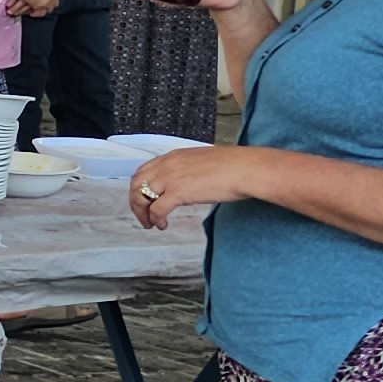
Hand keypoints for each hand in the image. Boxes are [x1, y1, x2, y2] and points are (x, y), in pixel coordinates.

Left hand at [129, 143, 253, 229]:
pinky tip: (163, 225)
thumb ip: (187, 169)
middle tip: (142, 215)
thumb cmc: (233, 166)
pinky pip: (156, 209)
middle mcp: (167, 165)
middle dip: (135, 202)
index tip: (143, 199)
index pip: (144, 171)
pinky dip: (155, 219)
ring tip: (150, 224)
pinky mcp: (178, 192)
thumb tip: (186, 183)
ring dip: (142, 213)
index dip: (139, 187)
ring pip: (141, 197)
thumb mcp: (201, 162)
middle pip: (136, 184)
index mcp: (173, 156)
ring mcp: (171, 178)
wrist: (246, 168)